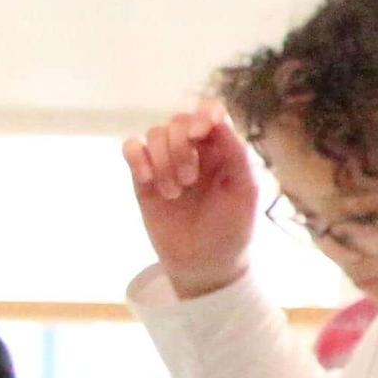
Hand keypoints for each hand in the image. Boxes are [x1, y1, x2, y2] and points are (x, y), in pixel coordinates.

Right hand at [124, 100, 262, 298]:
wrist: (205, 264)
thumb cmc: (233, 228)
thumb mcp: (246, 191)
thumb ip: (237, 153)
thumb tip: (216, 118)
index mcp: (224, 150)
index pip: (210, 113)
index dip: (203, 115)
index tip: (200, 133)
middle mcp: (195, 151)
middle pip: (179, 121)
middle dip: (181, 147)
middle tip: (190, 180)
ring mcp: (167, 162)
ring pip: (155, 133)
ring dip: (163, 160)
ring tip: (175, 192)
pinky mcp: (144, 177)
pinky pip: (132, 148)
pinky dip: (137, 158)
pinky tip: (148, 180)